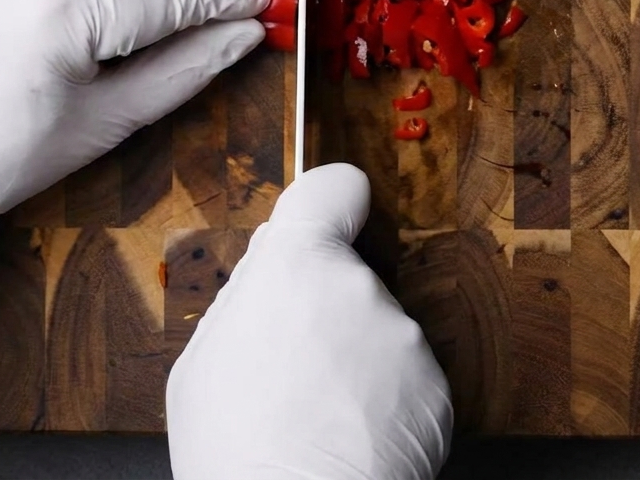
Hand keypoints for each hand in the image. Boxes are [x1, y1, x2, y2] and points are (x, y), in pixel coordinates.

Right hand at [167, 163, 452, 479]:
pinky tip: (350, 435)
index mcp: (298, 264)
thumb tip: (271, 264)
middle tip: (289, 367)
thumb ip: (246, 295)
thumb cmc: (237, 449)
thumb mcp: (203, 360)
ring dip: (354, 359)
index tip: (331, 216)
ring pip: (374, 331)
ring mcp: (403, 336)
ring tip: (317, 414)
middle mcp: (360, 287)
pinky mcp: (436, 387)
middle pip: (345, 276)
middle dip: (322, 310)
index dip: (331, 201)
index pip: (334, 189)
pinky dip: (385, 400)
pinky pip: (404, 377)